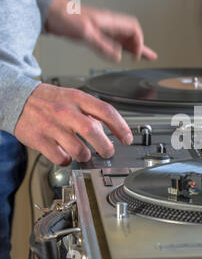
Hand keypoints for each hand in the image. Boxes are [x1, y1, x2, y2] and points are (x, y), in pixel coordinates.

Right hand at [15, 83, 132, 165]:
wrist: (16, 98)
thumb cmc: (50, 101)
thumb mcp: (73, 97)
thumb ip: (91, 112)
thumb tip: (108, 131)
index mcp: (78, 99)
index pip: (106, 111)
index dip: (121, 127)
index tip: (127, 139)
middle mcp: (66, 111)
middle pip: (93, 131)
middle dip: (105, 146)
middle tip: (108, 152)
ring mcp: (52, 126)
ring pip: (78, 149)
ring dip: (85, 156)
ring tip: (84, 154)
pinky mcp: (39, 139)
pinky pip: (60, 157)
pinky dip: (66, 160)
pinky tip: (65, 155)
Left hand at [45, 0, 157, 61]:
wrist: (49, 13)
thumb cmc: (66, 16)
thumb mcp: (86, 33)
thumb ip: (103, 46)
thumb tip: (117, 57)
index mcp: (110, 21)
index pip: (133, 30)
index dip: (138, 43)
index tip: (135, 56)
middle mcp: (108, 25)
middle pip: (131, 35)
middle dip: (140, 46)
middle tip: (150, 56)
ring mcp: (101, 30)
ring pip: (122, 40)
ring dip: (132, 49)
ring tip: (141, 57)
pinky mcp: (94, 34)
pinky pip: (111, 43)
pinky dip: (118, 50)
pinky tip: (119, 55)